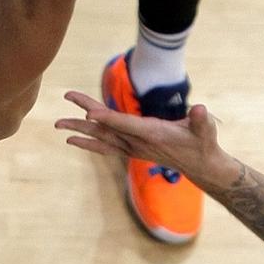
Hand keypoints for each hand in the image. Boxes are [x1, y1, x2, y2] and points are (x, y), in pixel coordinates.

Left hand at [54, 91, 239, 189]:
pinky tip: (71, 139)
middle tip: (66, 98)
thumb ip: (201, 121)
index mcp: (151, 134)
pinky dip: (87, 142)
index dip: (108, 118)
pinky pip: (104, 146)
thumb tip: (201, 110)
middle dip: (85, 113)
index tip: (89, 112)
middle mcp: (137, 143)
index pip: (125, 124)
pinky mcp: (130, 149)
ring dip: (79, 128)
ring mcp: (132, 148)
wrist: (201, 165)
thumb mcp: (205, 131)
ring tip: (58, 123)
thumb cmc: (202, 143)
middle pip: (106, 126)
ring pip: (101, 136)